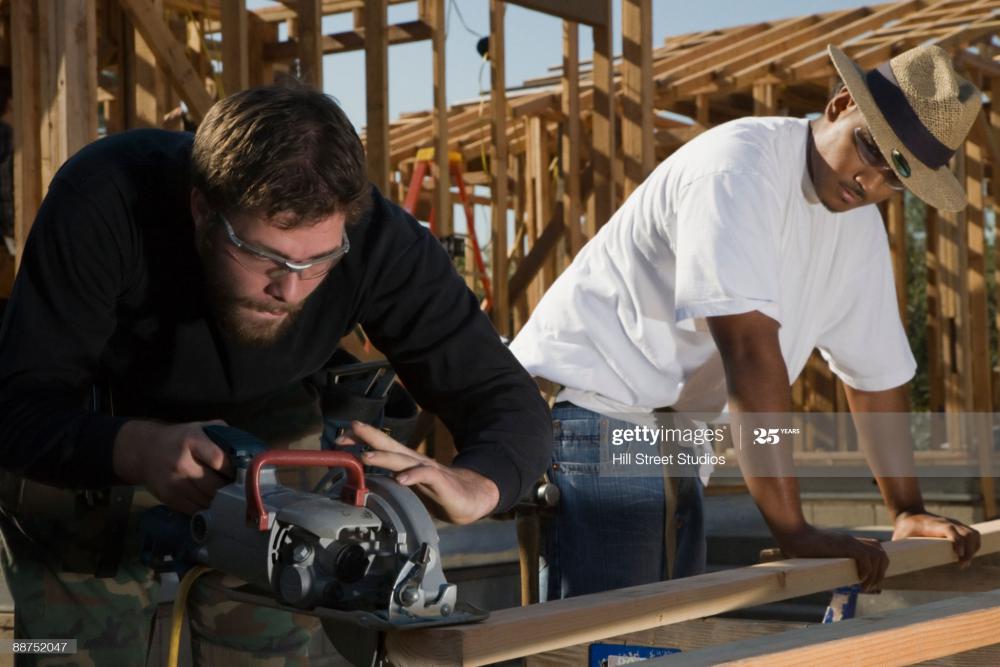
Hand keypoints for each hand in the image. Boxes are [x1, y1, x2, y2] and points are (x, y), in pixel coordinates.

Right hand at [112, 419, 232, 514]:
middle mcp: (182, 463)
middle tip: (241, 491)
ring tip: (230, 498)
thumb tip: (246, 447)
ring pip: (206, 500)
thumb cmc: (179, 438)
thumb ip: (222, 433)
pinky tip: (214, 504)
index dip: (234, 470)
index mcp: (192, 442)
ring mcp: (174, 483)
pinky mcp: (168, 498)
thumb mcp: (199, 428)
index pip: (219, 460)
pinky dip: (207, 509)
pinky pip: (194, 510)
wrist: (144, 451)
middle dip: (230, 490)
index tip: (243, 474)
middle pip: (214, 485)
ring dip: (220, 502)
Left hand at [334, 421, 499, 524]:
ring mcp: (428, 470)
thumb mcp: (409, 487)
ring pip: (403, 460)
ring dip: (383, 457)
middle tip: (349, 430)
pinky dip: (412, 476)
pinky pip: (426, 476)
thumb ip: (389, 483)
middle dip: (368, 436)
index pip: (381, 446)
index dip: (362, 440)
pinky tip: (401, 480)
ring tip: (365, 457)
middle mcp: (414, 461)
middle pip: (389, 445)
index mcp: (406, 461)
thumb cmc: (438, 493)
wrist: (472, 498)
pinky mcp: (441, 482)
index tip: (340, 438)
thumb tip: (361, 485)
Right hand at [775, 525, 888, 591]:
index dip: (879, 567)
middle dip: (880, 573)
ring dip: (875, 575)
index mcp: (850, 542)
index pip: (877, 550)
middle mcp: (853, 540)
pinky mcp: (845, 545)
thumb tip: (837, 586)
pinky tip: (858, 579)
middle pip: (882, 554)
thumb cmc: (804, 550)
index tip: (870, 581)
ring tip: (864, 587)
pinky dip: (866, 571)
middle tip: (869, 587)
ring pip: (878, 556)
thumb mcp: (825, 557)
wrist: (795, 536)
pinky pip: (866, 558)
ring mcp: (850, 541)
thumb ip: (834, 565)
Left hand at [892, 510, 980, 565]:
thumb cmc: (904, 527)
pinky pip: (973, 534)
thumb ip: (897, 549)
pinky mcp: (958, 527)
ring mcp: (954, 524)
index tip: (959, 556)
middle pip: (967, 534)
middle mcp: (947, 523)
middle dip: (969, 551)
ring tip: (964, 562)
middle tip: (961, 565)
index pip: (950, 530)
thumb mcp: (899, 537)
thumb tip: (892, 564)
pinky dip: (975, 545)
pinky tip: (968, 556)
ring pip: (973, 534)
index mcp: (933, 525)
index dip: (958, 542)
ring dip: (974, 549)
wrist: (909, 512)